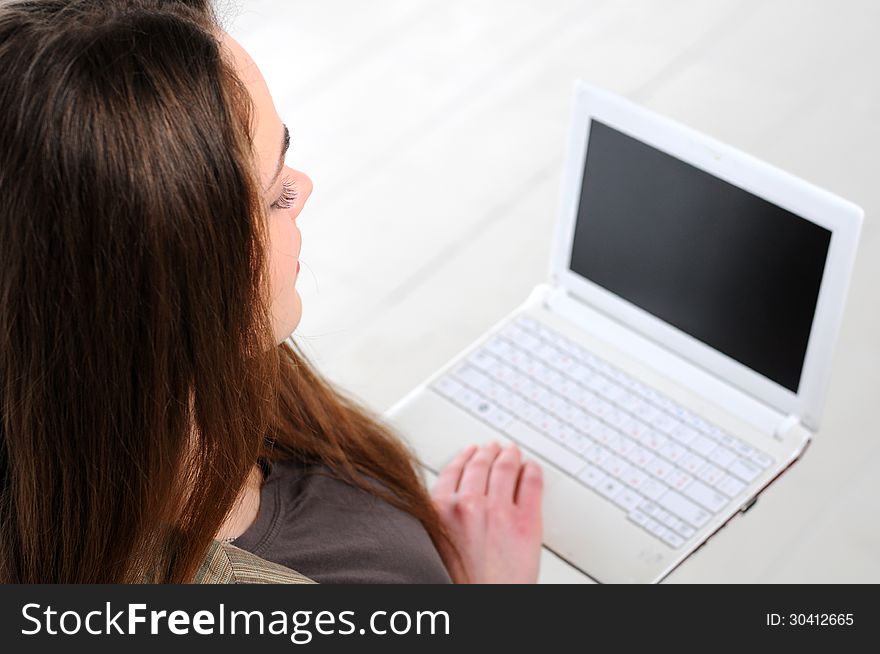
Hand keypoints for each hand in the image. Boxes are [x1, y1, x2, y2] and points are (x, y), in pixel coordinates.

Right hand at [431, 441, 543, 582]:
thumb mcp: (432, 545)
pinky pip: (531, 485)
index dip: (464, 458)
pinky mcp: (526, 522)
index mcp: (439, 509)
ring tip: (513, 452)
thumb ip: (439, 519)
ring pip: (505, 469)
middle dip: (488, 453)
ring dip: (510, 456)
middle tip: (494, 448)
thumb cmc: (457, 585)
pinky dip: (532, 472)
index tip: (470, 452)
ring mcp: (498, 510)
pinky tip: (532, 469)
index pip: (453, 471)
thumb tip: (447, 505)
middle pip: (480, 465)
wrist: (481, 606)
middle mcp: (467, 504)